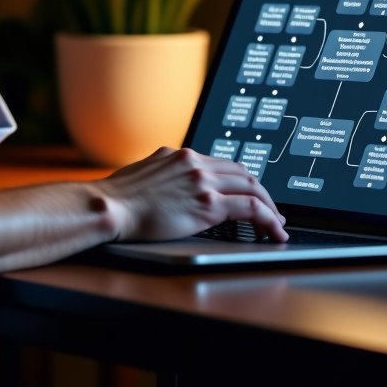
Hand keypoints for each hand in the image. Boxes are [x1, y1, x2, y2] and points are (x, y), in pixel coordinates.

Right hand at [97, 147, 287, 242]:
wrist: (110, 206)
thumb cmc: (119, 198)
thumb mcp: (145, 173)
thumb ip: (165, 174)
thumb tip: (173, 184)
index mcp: (180, 154)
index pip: (222, 163)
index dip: (241, 180)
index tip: (249, 193)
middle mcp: (194, 161)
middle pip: (242, 171)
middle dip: (260, 191)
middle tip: (270, 210)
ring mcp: (202, 180)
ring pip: (251, 186)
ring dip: (269, 206)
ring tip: (276, 223)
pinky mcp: (207, 203)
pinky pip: (250, 208)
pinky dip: (268, 219)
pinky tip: (274, 232)